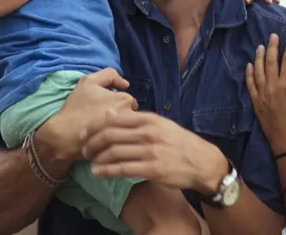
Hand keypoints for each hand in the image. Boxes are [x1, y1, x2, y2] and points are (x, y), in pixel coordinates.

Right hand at [36, 68, 138, 163]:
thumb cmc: (76, 107)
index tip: (104, 109)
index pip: (129, 101)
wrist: (64, 135)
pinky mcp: (122, 149)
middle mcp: (131, 117)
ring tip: (105, 132)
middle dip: (121, 117)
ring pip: (129, 130)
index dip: (117, 104)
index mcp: (125, 100)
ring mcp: (127, 134)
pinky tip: (106, 142)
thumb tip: (126, 84)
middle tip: (104, 121)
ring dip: (121, 129)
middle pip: (132, 116)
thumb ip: (109, 75)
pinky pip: (126, 143)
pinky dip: (118, 141)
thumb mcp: (88, 82)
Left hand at [80, 110, 228, 195]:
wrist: (202, 161)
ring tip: (89, 161)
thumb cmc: (179, 142)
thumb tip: (110, 113)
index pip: (114, 118)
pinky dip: (107, 171)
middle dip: (91, 142)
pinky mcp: (152, 169)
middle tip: (83, 149)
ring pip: (114, 152)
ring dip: (97, 158)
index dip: (94, 126)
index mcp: (149, 119)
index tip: (83, 133)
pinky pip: (123, 169)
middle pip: (110, 134)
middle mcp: (148, 132)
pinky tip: (98, 173)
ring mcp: (150, 151)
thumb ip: (136, 120)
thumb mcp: (160, 124)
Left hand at [246, 34, 285, 154]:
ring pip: (258, 71)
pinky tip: (249, 66)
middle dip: (272, 47)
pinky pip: (250, 85)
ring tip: (260, 46)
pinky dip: (249, 74)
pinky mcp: (256, 104)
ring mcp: (262, 96)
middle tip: (273, 36)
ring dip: (259, 57)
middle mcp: (272, 88)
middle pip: (270, 62)